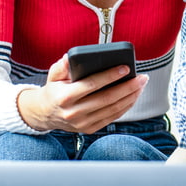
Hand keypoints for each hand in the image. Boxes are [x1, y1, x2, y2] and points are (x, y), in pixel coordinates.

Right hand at [17, 55, 147, 133]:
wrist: (44, 114)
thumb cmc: (54, 90)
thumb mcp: (53, 75)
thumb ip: (62, 66)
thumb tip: (69, 57)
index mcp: (65, 97)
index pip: (92, 85)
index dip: (110, 76)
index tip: (125, 68)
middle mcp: (74, 112)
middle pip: (107, 99)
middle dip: (128, 87)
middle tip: (141, 77)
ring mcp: (82, 123)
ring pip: (113, 109)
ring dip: (130, 97)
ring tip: (141, 85)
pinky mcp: (89, 129)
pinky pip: (112, 118)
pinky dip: (125, 107)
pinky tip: (133, 96)